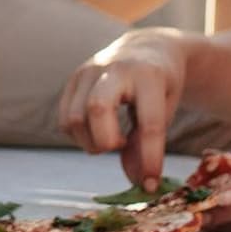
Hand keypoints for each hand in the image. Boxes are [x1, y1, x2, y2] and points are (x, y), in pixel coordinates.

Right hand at [59, 29, 188, 189]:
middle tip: (122, 144)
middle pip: (97, 109)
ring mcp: (89, 71)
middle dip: (107, 141)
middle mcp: (114, 68)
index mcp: (148, 76)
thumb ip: (150, 146)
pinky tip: (97, 131)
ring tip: (111, 138)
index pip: (149, 123)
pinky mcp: (73, 79)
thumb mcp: (166, 110)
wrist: (148, 48)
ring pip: (74, 118)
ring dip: (91, 142)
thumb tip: (139, 183)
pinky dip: (79, 136)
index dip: (150, 158)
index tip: (151, 183)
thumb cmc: (161, 85)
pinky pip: (64, 119)